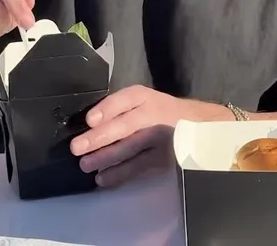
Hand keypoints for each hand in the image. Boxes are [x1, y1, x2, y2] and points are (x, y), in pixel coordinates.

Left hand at [71, 85, 219, 187]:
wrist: (198, 126)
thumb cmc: (160, 112)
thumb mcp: (143, 101)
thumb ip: (120, 109)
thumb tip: (87, 125)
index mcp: (145, 98)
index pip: (125, 100)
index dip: (107, 109)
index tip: (90, 120)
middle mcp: (154, 115)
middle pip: (126, 126)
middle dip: (101, 137)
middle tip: (77, 147)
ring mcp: (159, 138)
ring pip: (131, 148)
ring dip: (106, 158)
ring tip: (85, 165)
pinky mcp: (162, 158)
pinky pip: (138, 167)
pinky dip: (119, 174)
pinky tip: (103, 178)